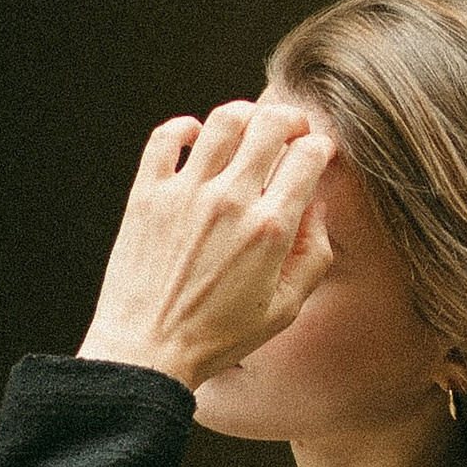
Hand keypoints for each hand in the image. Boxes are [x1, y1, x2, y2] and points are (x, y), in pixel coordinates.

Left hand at [80, 99, 335, 388]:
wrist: (145, 351)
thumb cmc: (217, 337)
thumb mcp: (285, 309)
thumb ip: (314, 255)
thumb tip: (316, 207)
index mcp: (270, 229)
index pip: (308, 156)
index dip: (321, 145)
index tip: (318, 152)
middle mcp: (230, 202)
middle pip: (270, 124)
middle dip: (290, 118)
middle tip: (291, 129)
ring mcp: (184, 193)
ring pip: (223, 120)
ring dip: (244, 114)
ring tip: (249, 128)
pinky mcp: (147, 194)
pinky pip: (165, 137)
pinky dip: (184, 127)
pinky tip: (196, 140)